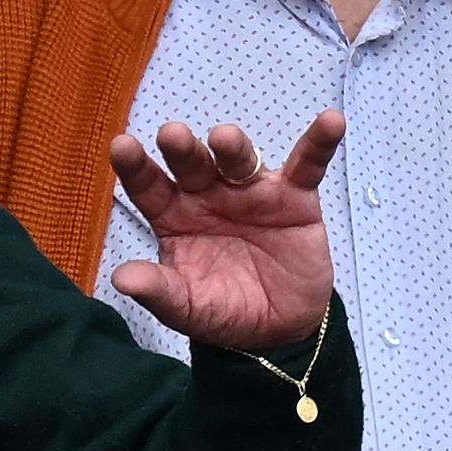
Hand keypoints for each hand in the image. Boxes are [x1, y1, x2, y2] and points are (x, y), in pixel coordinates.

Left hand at [109, 111, 343, 350]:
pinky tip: (331, 121)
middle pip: (191, 164)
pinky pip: (308, 165)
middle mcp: (206, 194)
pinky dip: (319, 143)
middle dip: (182, 149)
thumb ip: (158, 290)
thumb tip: (120, 280)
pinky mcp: (295, 198)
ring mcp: (250, 192)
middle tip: (172, 135)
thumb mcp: (185, 306)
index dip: (135, 166)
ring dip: (233, 146)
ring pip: (239, 160)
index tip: (121, 145)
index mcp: (172, 214)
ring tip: (224, 138)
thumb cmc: (220, 309)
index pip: (148, 186)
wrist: (276, 328)